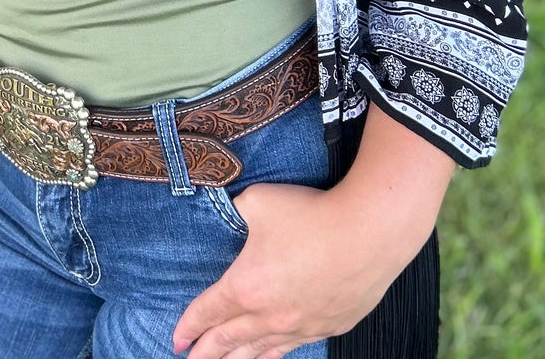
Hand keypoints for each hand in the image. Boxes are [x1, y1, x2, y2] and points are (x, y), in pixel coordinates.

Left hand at [171, 181, 412, 358]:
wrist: (369, 233)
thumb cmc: (310, 214)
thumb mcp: (257, 202)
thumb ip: (234, 209)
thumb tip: (227, 210)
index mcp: (246, 286)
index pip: (209, 311)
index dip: (189, 326)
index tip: (176, 339)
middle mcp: (271, 315)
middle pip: (230, 339)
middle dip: (207, 351)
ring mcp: (301, 325)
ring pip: (261, 350)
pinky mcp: (329, 326)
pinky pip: (292, 347)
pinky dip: (273, 354)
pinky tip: (268, 357)